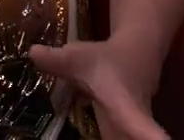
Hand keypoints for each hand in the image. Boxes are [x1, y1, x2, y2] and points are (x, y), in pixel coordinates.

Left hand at [30, 36, 168, 139]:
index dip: (151, 137)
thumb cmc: (110, 57)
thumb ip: (57, 60)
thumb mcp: (80, 56)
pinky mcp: (129, 137)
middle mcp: (134, 126)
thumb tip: (33, 53)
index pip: (140, 125)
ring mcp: (134, 134)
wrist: (139, 52)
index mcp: (125, 106)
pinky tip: (100, 137)